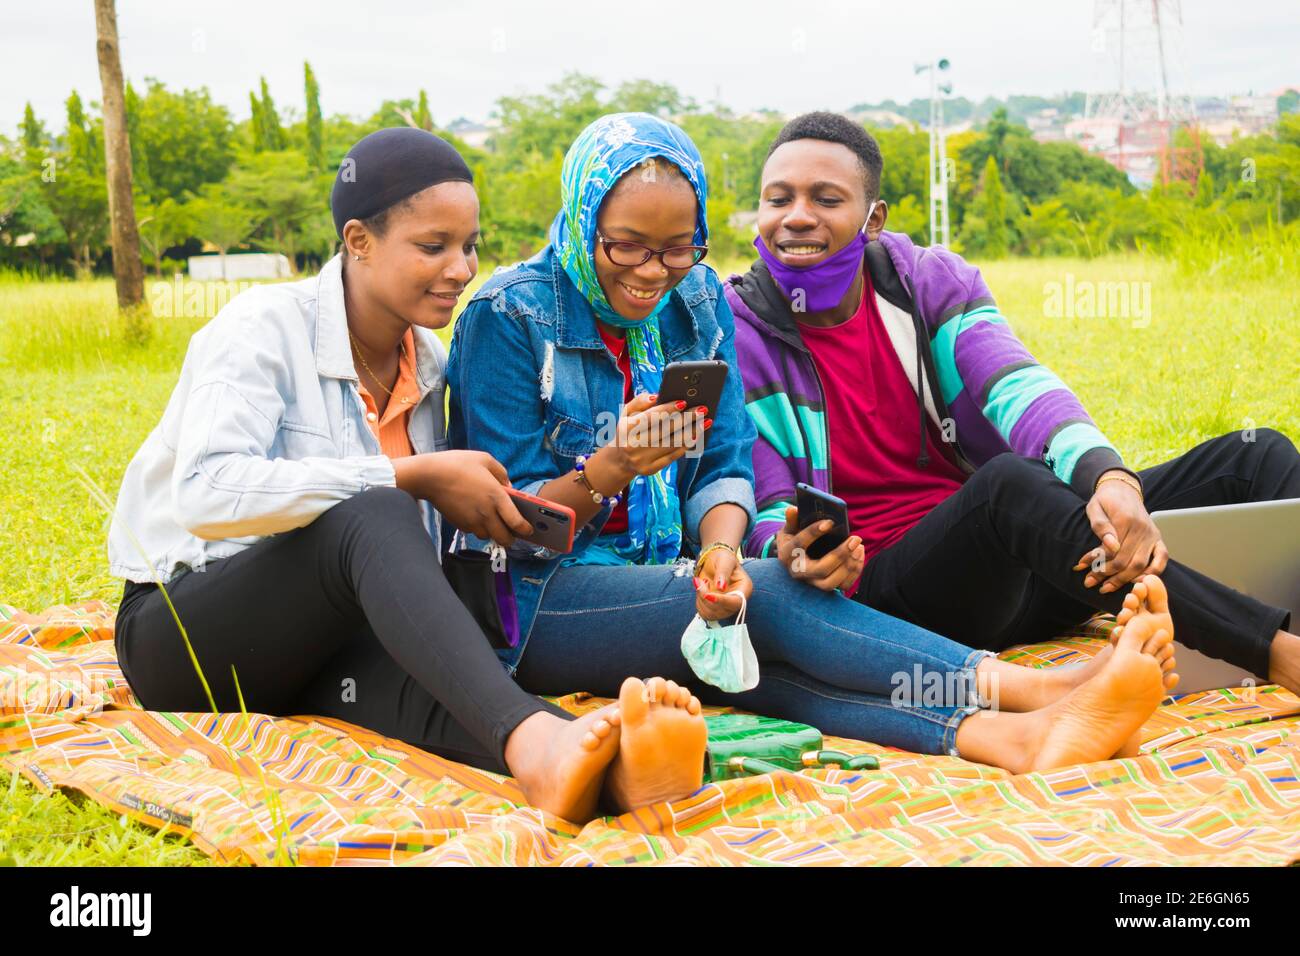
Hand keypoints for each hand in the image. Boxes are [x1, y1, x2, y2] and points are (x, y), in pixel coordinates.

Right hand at [395, 451, 531, 546]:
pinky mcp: (460, 524)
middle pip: (504, 538)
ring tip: (493, 521)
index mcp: (497, 497)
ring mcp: (472, 521)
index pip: (517, 523)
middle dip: (511, 538)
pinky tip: (476, 515)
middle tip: (513, 531)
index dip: (525, 529)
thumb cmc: (457, 464)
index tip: (529, 530)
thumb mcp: (485, 459)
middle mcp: (486, 513)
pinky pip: (474, 531)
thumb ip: (502, 473)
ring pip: (489, 537)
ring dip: (493, 532)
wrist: (429, 476)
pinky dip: (478, 528)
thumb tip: (509, 487)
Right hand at [604, 391, 709, 479]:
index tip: (684, 402)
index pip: (650, 417)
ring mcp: (641, 459)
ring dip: (691, 433)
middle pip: (664, 430)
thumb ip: (640, 401)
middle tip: (702, 410)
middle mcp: (632, 445)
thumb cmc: (627, 430)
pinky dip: (685, 446)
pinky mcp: (650, 470)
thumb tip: (658, 396)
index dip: (668, 409)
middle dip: (686, 419)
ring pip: (671, 444)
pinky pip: (672, 457)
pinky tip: (696, 437)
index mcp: (625, 429)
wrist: (619, 460)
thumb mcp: (626, 413)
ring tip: (704, 422)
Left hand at [693, 546, 752, 621]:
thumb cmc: (722, 559)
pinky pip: (704, 614)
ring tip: (702, 583)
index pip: (736, 602)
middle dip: (706, 597)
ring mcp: (726, 608)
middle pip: (722, 610)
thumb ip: (723, 573)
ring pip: (711, 614)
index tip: (708, 594)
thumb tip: (721, 587)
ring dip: (701, 599)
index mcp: (744, 588)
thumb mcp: (724, 560)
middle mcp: (737, 601)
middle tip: (699, 581)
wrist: (714, 562)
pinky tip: (701, 591)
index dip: (722, 601)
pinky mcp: (716, 610)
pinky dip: (699, 603)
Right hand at [775, 506, 864, 591]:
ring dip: (849, 566)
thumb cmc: (793, 540)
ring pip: (832, 583)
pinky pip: (843, 586)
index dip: (814, 532)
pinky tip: (859, 554)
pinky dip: (854, 572)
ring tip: (858, 546)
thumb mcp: (789, 529)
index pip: (800, 544)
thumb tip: (792, 509)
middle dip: (840, 555)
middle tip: (854, 539)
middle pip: (821, 569)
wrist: (793, 561)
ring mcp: (812, 583)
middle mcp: (798, 572)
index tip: (830, 522)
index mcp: (787, 554)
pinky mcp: (825, 587)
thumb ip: (792, 519)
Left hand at [1072, 471, 1166, 594]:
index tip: (1081, 568)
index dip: (1097, 562)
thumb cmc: (1105, 501)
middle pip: (1126, 561)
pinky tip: (1136, 581)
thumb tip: (1111, 547)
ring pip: (1140, 565)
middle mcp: (1142, 529)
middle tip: (1090, 583)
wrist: (1123, 490)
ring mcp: (1152, 535)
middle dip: (1106, 575)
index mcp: (1125, 520)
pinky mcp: (1158, 538)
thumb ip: (1101, 527)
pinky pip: (1162, 559)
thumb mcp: (1095, 508)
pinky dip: (1152, 572)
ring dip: (1123, 579)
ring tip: (1106, 587)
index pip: (1112, 550)